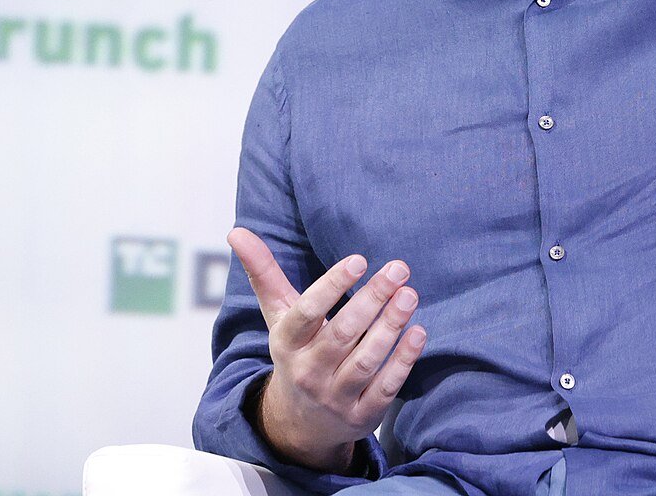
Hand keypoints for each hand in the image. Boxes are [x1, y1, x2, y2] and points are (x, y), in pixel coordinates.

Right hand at [228, 226, 427, 472]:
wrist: (298, 424)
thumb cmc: (295, 352)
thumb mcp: (278, 315)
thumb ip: (263, 273)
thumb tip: (237, 231)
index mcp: (287, 343)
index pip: (307, 312)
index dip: (333, 286)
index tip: (359, 259)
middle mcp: (309, 372)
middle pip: (342, 334)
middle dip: (372, 300)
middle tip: (399, 269)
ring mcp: (335, 397)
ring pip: (366, 361)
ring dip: (390, 326)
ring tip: (409, 295)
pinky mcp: (362, 415)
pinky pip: (385, 387)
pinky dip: (403, 360)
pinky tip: (418, 332)